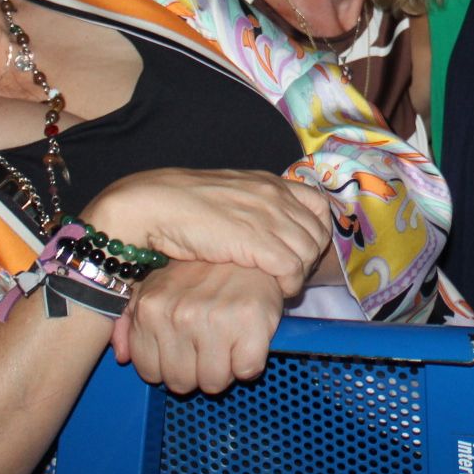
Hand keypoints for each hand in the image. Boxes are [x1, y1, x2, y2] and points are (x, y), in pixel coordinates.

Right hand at [84, 169, 329, 294]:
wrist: (154, 205)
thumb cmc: (182, 206)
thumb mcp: (229, 198)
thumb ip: (253, 207)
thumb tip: (269, 230)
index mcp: (269, 182)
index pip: (319, 206)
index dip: (316, 232)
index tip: (301, 251)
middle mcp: (275, 195)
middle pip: (318, 233)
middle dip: (310, 258)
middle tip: (290, 276)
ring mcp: (269, 216)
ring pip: (309, 253)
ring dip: (299, 274)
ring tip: (280, 285)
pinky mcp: (259, 241)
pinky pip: (292, 269)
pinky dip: (288, 284)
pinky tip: (274, 290)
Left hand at [112, 260, 285, 394]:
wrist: (249, 246)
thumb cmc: (201, 270)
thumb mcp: (154, 286)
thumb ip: (130, 321)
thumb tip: (121, 356)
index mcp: (151, 308)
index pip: (150, 372)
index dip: (170, 367)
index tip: (184, 353)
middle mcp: (179, 315)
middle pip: (181, 383)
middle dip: (196, 373)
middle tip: (208, 348)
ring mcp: (214, 320)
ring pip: (214, 383)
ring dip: (224, 371)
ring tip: (228, 345)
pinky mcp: (249, 322)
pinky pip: (247, 371)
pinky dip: (250, 364)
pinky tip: (247, 341)